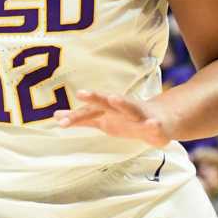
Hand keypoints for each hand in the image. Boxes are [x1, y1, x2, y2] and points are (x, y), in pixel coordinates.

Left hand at [56, 90, 170, 146]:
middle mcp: (122, 109)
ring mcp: (139, 115)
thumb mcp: (102, 120)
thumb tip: (56, 116)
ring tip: (113, 98)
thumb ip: (82, 119)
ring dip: (122, 103)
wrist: (162, 120)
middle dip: (95, 97)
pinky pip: (153, 125)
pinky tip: (152, 124)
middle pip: (106, 102)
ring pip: (130, 108)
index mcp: (108, 110)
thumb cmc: (127, 120)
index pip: (89, 111)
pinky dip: (152, 124)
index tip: (59, 119)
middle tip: (81, 92)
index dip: (75, 116)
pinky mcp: (155, 125)